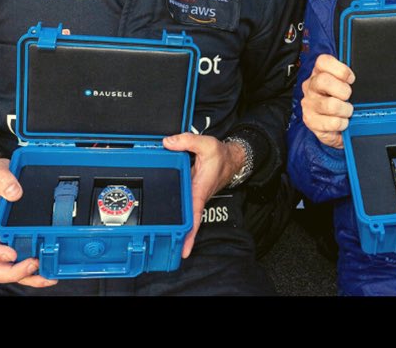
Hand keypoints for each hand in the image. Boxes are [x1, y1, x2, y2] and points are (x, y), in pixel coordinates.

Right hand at [0, 155, 56, 287]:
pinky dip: (32, 272)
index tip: (11, 253)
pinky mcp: (12, 242)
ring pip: (5, 271)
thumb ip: (3, 179)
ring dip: (24, 277)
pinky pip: (18, 263)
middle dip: (11, 272)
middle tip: (32, 264)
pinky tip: (46, 272)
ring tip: (45, 276)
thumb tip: (15, 193)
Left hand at [162, 132, 245, 258]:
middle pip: (187, 222)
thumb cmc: (221, 155)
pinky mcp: (191, 193)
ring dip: (177, 229)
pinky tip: (168, 223)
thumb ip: (187, 141)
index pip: (193, 215)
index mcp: (199, 189)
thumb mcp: (206, 144)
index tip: (184, 250)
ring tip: (165, 245)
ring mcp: (194, 196)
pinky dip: (177, 216)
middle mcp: (196, 197)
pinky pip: (183, 207)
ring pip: (185, 216)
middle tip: (167, 253)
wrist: (230, 159)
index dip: (189, 233)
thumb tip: (168, 143)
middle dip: (179, 238)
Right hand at [301, 54, 354, 149]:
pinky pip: (332, 122)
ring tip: (347, 112)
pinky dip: (342, 124)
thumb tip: (366, 81)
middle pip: (323, 80)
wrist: (334, 126)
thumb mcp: (345, 86)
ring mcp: (309, 104)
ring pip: (330, 104)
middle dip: (343, 91)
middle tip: (348, 97)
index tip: (351, 79)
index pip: (323, 61)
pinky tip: (342, 122)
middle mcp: (311, 86)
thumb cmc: (341, 101)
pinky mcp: (311, 121)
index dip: (340, 69)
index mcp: (319, 73)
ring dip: (345, 110)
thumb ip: (350, 79)